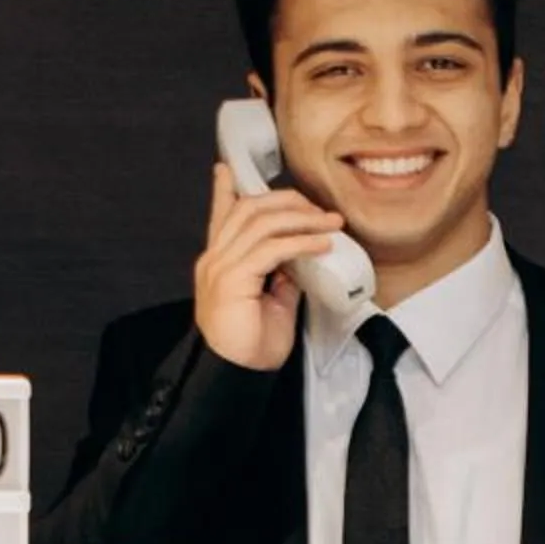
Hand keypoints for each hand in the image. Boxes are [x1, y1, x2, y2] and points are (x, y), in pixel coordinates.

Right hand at [194, 164, 345, 371]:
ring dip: (301, 219)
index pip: (221, 216)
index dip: (225, 191)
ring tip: (330, 224)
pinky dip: (300, 242)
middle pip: (248, 209)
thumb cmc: (252, 343)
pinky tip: (321, 244)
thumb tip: (303, 254)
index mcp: (219, 262)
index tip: (227, 169)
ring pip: (261, 223)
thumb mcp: (272, 299)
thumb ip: (281, 272)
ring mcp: (220, 268)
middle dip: (287, 202)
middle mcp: (214, 259)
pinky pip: (271, 250)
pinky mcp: (232, 281)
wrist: (238, 374)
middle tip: (319, 209)